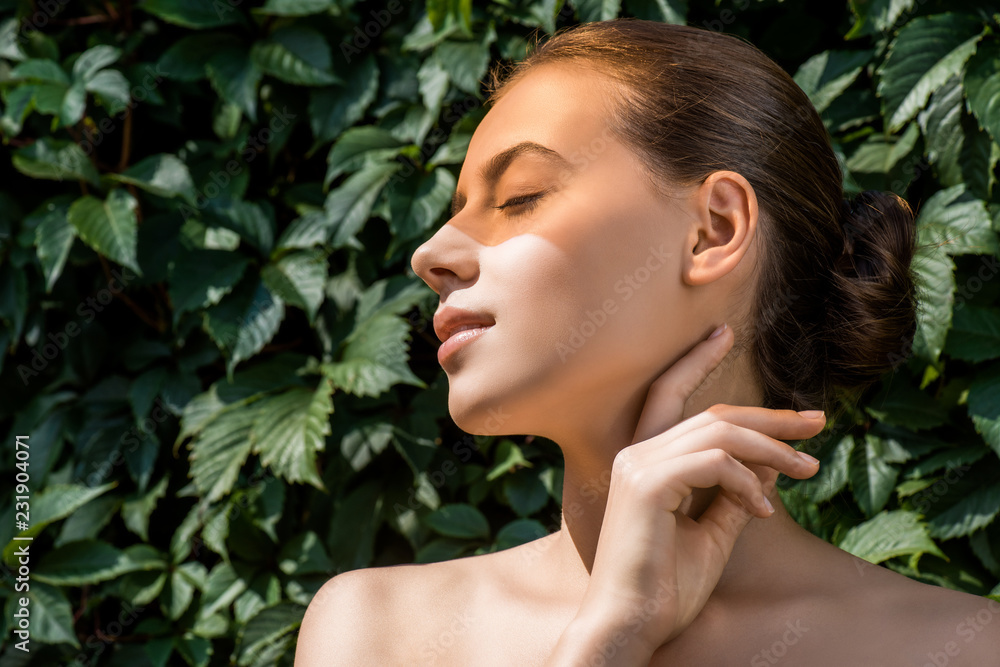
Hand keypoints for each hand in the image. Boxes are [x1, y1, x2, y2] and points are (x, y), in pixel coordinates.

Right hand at [573, 323, 825, 657]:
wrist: (632, 624)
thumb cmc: (665, 586)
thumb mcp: (712, 534)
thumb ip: (734, 495)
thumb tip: (768, 467)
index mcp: (644, 460)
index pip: (668, 395)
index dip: (694, 360)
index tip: (724, 333)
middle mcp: (635, 452)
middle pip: (713, 415)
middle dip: (770, 417)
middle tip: (816, 422)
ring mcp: (637, 465)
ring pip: (719, 433)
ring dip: (773, 449)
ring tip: (808, 470)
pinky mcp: (646, 484)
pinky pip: (715, 464)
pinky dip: (749, 482)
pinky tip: (765, 509)